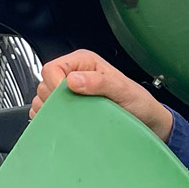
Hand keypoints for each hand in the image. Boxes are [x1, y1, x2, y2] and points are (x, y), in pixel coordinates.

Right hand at [32, 50, 173, 141]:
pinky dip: (52, 122)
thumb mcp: (122, 89)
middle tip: (76, 110)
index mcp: (83, 62)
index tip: (67, 99)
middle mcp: (73, 75)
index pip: (51, 69)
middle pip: (44, 86)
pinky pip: (46, 115)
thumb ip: (99, 82)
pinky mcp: (66, 110)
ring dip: (55, 113)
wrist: (145, 122)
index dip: (54, 84)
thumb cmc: (137, 102)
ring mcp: (68, 94)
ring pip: (43, 102)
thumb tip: (73, 80)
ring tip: (76, 118)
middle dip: (55, 101)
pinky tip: (68, 124)